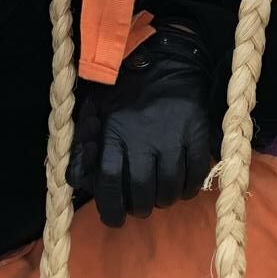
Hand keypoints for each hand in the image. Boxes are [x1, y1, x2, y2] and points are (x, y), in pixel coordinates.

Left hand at [67, 23, 215, 228]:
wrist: (166, 58)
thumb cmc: (125, 88)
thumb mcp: (96, 110)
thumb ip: (84, 145)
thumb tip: (77, 180)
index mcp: (116, 131)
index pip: (111, 181)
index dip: (110, 208)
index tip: (113, 219)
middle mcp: (145, 137)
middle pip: (143, 190)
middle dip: (139, 208)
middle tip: (138, 208)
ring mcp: (174, 136)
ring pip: (171, 187)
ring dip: (164, 200)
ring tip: (159, 198)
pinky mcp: (198, 133)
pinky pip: (196, 173)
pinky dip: (189, 188)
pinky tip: (181, 187)